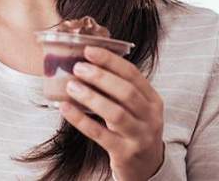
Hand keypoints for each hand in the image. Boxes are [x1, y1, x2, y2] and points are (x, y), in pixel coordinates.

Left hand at [58, 45, 164, 180]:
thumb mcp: (136, 108)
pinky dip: (81, 120)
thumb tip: (87, 63)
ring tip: (71, 85)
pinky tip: (65, 108)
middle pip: (126, 92)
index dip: (110, 61)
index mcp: (153, 100)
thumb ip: (119, 89)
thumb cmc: (134, 130)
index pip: (133, 74)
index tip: (89, 50)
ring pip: (116, 113)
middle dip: (101, 77)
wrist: (147, 167)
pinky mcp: (125, 153)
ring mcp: (139, 136)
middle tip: (78, 67)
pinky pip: (100, 134)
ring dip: (91, 97)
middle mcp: (150, 117)